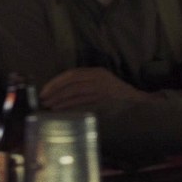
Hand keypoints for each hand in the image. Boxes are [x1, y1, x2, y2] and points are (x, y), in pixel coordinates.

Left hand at [40, 67, 159, 109]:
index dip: (56, 81)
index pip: (72, 74)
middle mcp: (98, 77)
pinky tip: (60, 109)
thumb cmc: (116, 96)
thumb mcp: (101, 84)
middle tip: (43, 99)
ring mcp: (102, 88)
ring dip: (60, 99)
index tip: (45, 90)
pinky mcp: (104, 99)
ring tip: (49, 106)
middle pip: (71, 81)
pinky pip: (82, 101)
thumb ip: (85, 84)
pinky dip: (69, 105)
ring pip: (75, 91)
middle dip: (55, 90)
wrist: (138, 102)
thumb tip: (61, 92)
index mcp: (96, 72)